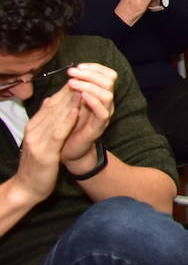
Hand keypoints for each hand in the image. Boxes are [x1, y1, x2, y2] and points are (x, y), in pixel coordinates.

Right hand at [8, 85, 80, 206]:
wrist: (26, 188)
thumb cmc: (36, 163)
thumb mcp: (39, 138)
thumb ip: (44, 120)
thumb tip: (50, 100)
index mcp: (34, 126)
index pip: (51, 104)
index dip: (65, 91)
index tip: (79, 79)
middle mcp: (34, 130)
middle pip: (54, 107)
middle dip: (69, 91)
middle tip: (83, 77)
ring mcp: (38, 141)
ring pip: (56, 116)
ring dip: (69, 101)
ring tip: (82, 87)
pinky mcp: (45, 152)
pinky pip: (58, 132)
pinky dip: (67, 120)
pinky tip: (77, 110)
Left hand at [59, 63, 117, 172]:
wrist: (68, 150)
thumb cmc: (68, 125)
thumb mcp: (69, 103)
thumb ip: (72, 90)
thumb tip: (71, 72)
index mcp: (101, 95)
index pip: (108, 75)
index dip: (95, 68)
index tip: (78, 66)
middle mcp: (106, 103)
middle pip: (109, 81)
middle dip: (90, 73)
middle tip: (71, 72)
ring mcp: (104, 115)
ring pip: (107, 94)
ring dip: (89, 85)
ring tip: (72, 83)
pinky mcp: (99, 127)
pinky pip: (102, 112)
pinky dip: (93, 101)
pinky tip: (82, 96)